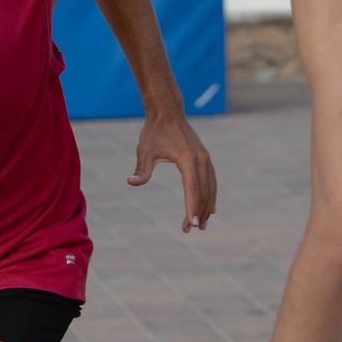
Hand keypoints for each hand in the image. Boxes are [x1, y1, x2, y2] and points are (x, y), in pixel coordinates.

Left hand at [130, 113, 216, 231]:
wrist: (168, 111)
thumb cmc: (154, 131)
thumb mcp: (145, 150)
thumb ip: (141, 169)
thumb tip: (131, 182)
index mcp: (188, 159)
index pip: (192, 189)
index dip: (192, 208)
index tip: (191, 224)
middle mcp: (201, 160)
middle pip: (204, 192)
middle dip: (199, 212)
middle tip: (191, 230)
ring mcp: (205, 158)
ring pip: (210, 188)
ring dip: (207, 207)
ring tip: (201, 225)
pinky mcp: (205, 158)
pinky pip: (211, 181)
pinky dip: (210, 195)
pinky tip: (210, 209)